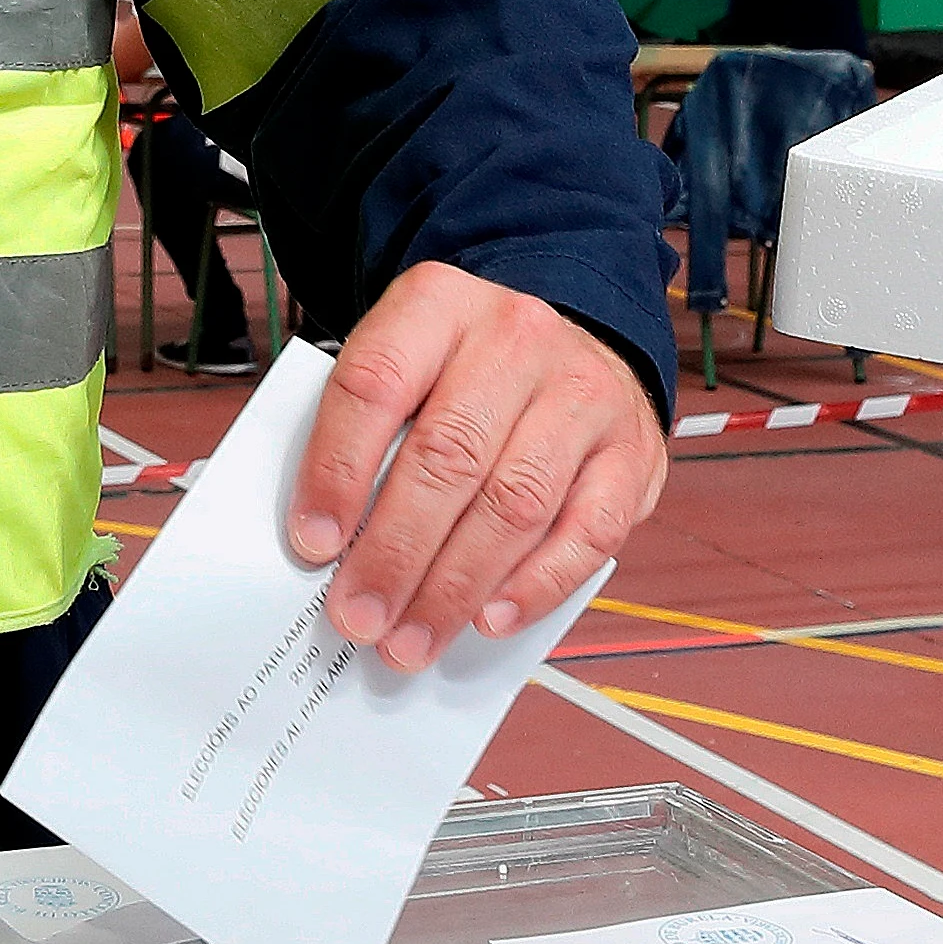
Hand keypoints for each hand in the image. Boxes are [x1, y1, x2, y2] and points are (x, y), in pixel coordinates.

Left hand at [288, 263, 661, 667]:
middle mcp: (517, 338)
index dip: (337, 469)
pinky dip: (536, 586)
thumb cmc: (463, 375)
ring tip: (410, 639)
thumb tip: (325, 545)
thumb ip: (365, 435)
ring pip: (515, 502)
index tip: (312, 543)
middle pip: (448, 455)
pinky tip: (490, 619)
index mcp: (438, 304)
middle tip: (358, 616)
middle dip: (395, 553)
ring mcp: (583, 393)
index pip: (377, 383)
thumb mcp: (406, 367)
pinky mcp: (630, 451)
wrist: (569, 345)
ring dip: (455, 587)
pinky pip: (586, 532)